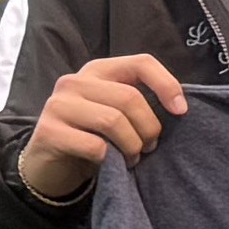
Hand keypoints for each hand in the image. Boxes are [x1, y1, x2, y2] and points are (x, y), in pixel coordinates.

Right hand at [15, 52, 190, 205]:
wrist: (51, 166)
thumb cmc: (93, 137)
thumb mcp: (117, 113)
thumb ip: (139, 103)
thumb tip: (179, 107)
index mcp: (98, 71)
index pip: (141, 63)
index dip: (166, 85)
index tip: (181, 111)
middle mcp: (75, 82)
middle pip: (129, 97)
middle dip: (149, 128)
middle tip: (149, 147)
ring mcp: (58, 105)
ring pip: (112, 120)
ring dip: (132, 145)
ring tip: (133, 157)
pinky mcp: (48, 132)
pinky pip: (94, 145)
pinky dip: (110, 159)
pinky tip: (110, 164)